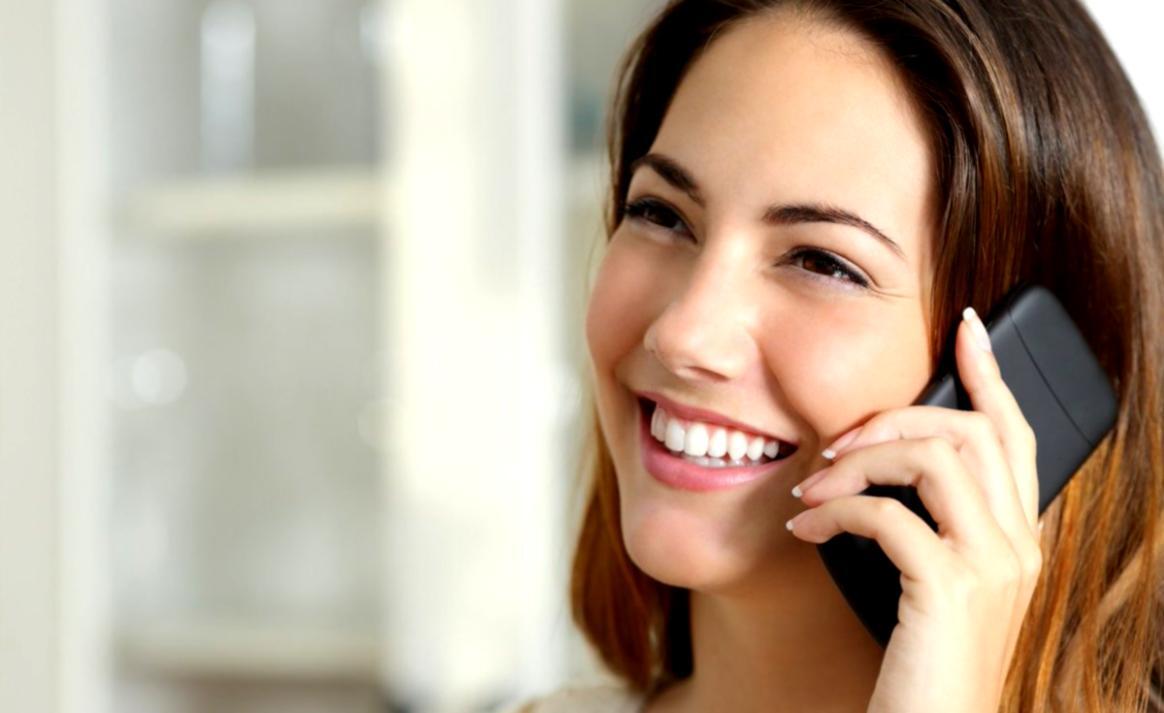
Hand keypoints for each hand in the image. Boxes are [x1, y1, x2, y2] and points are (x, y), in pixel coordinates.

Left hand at [785, 307, 1042, 712]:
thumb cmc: (918, 663)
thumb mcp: (931, 583)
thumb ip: (928, 524)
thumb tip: (876, 464)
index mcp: (1017, 537)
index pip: (1016, 434)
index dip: (990, 374)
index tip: (963, 326)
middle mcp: (1020, 545)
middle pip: (970, 430)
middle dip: (890, 419)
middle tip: (832, 446)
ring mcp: (995, 566)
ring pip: (934, 456)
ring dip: (857, 461)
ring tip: (810, 490)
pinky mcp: (952, 589)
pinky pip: (888, 513)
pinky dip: (836, 510)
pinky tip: (804, 530)